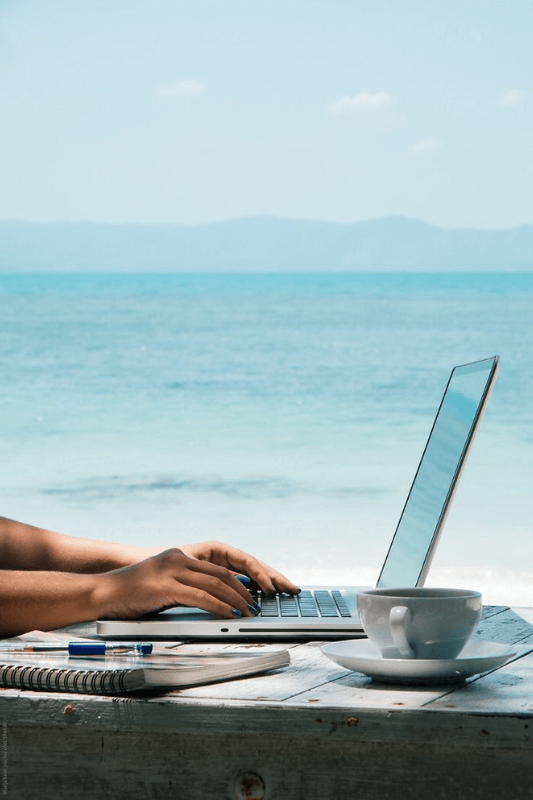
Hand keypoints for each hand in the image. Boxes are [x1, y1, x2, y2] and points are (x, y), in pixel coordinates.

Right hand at [97, 542, 299, 620]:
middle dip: (246, 589)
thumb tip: (215, 599)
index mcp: (181, 556)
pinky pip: (201, 597)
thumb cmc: (133, 594)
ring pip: (216, 584)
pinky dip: (219, 606)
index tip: (258, 591)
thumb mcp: (163, 582)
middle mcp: (179, 559)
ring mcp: (172, 571)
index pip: (221, 567)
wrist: (103, 593)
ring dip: (237, 599)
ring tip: (250, 612)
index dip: (243, 579)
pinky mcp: (165, 587)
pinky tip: (231, 614)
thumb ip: (186, 585)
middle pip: (223, 573)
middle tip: (260, 604)